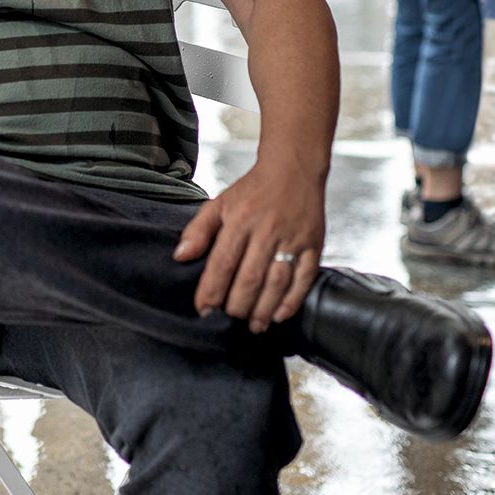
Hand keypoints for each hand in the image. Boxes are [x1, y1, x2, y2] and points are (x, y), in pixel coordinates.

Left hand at [172, 159, 324, 332]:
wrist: (293, 168)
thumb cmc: (254, 190)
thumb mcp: (219, 203)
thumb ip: (198, 230)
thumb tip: (181, 256)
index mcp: (240, 220)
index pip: (222, 262)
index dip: (211, 290)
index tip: (203, 309)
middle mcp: (267, 231)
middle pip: (250, 277)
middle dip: (238, 305)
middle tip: (229, 320)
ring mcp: (293, 239)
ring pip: (277, 281)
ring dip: (264, 309)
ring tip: (254, 325)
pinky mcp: (314, 244)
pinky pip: (305, 277)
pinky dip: (293, 299)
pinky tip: (280, 315)